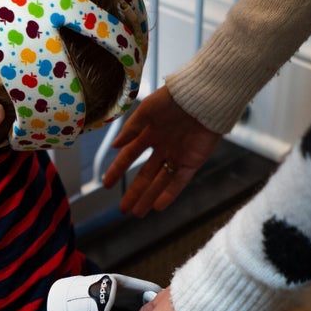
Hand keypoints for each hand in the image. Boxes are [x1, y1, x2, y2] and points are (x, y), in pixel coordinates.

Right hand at [105, 87, 220, 217]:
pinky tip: (158, 206)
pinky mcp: (193, 161)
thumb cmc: (174, 97)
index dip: (118, 170)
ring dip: (149, 197)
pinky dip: (169, 194)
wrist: (204, 96)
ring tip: (138, 213)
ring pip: (160, 181)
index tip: (107, 185)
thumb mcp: (147, 110)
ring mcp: (177, 155)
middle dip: (135, 192)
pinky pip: (179, 181)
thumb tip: (115, 147)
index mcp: (149, 133)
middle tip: (124, 210)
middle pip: (145, 175)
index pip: (130, 156)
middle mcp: (162, 147)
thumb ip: (131, 129)